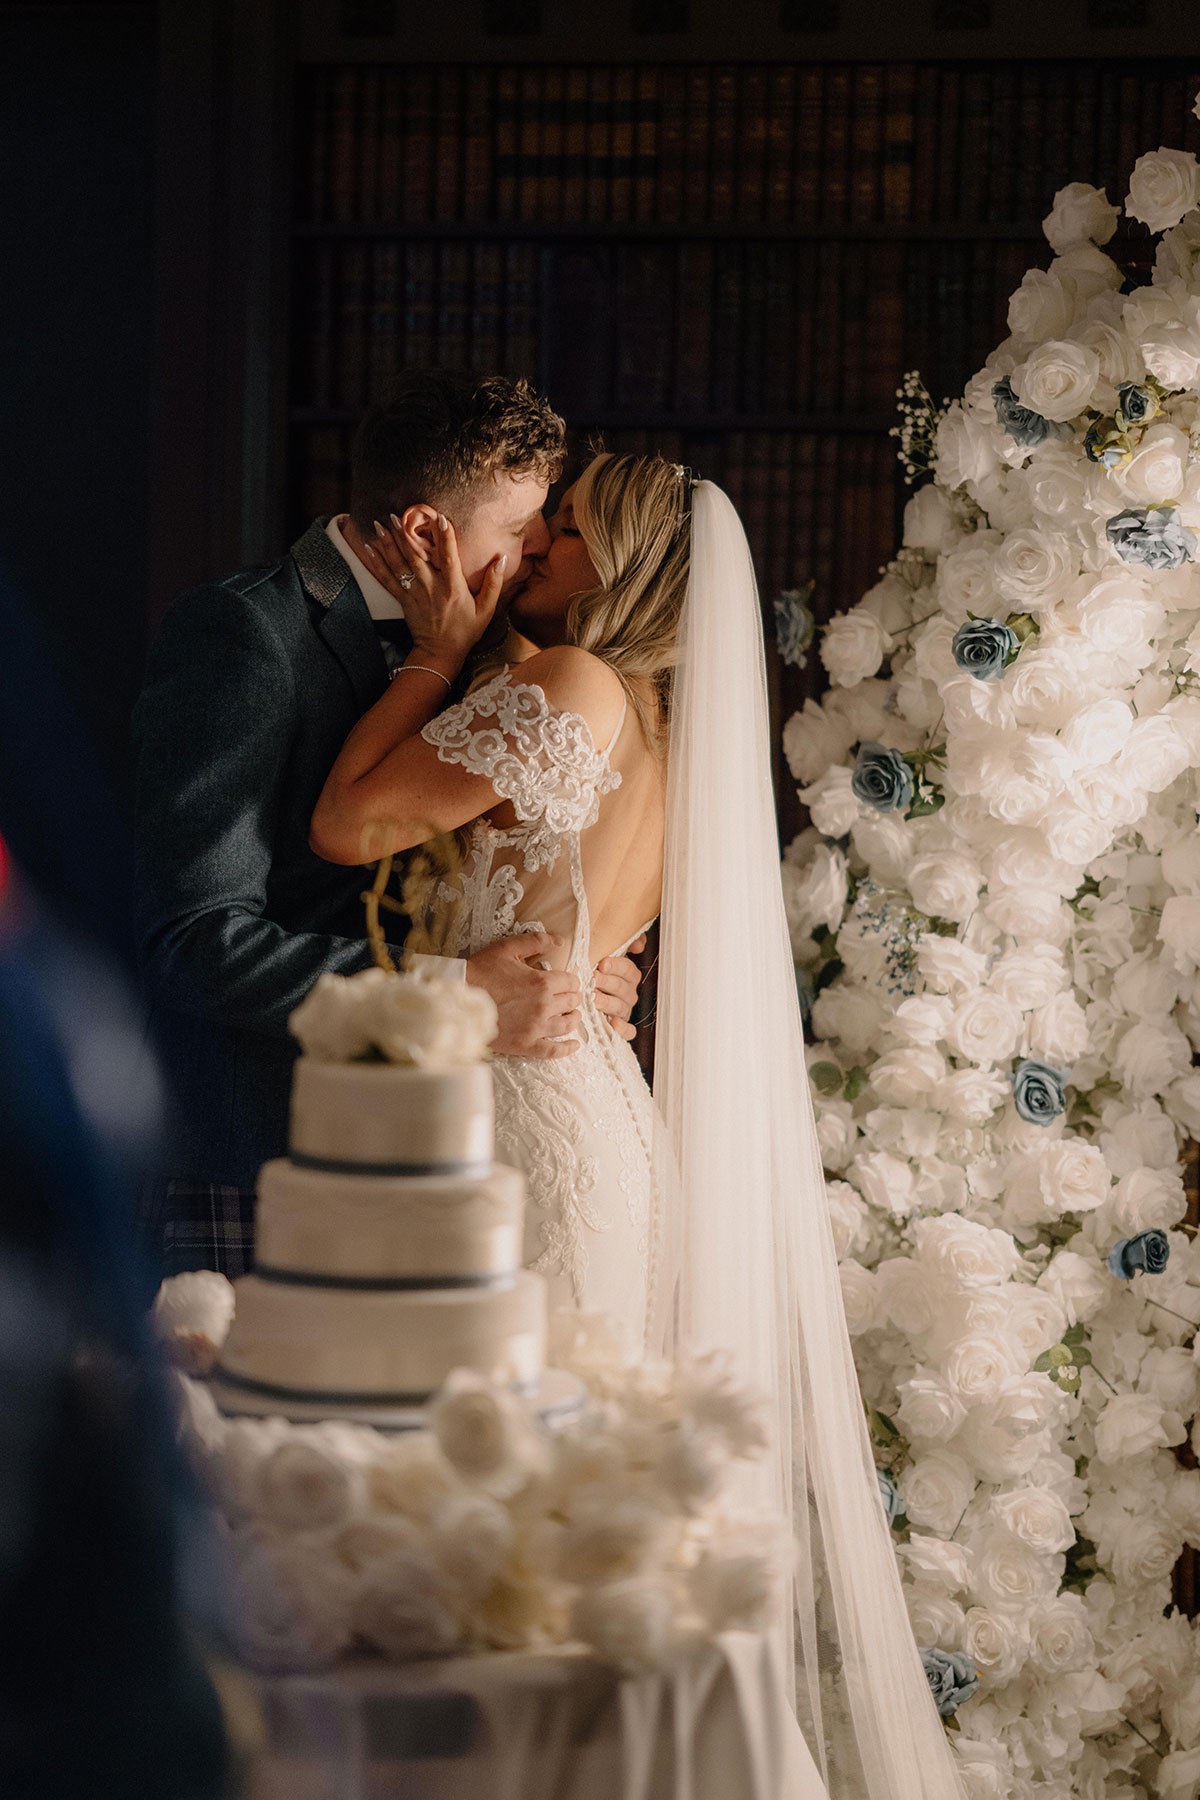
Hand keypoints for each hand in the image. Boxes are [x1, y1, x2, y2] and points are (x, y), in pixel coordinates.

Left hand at [362, 512, 505, 669]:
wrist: (440, 653)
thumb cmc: (465, 631)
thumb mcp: (486, 610)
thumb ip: (493, 584)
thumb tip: (501, 559)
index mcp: (453, 588)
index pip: (449, 557)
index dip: (445, 537)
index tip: (441, 517)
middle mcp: (431, 588)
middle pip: (416, 556)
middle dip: (405, 534)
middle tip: (396, 514)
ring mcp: (414, 594)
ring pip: (399, 564)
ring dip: (388, 543)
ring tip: (379, 523)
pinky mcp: (403, 600)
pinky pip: (387, 579)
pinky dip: (376, 563)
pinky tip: (368, 548)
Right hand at [465, 933, 581, 1059]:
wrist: (459, 1000)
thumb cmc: (481, 973)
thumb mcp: (507, 948)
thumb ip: (536, 941)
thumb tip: (560, 941)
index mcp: (542, 983)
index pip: (571, 982)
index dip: (571, 980)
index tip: (567, 981)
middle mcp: (544, 1006)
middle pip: (572, 1002)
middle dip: (572, 997)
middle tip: (567, 996)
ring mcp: (536, 1028)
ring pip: (568, 1025)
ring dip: (573, 1018)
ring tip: (572, 1015)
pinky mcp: (526, 1045)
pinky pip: (554, 1051)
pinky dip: (568, 1048)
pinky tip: (574, 1044)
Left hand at [593, 935, 645, 1040]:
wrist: (581, 995)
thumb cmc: (593, 972)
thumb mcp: (603, 953)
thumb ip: (625, 943)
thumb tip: (638, 945)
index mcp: (628, 975)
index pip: (627, 969)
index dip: (616, 966)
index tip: (602, 963)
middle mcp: (628, 993)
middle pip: (622, 988)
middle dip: (607, 982)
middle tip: (592, 978)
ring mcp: (624, 1011)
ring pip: (621, 1007)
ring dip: (607, 1002)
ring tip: (593, 998)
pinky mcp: (621, 1027)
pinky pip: (628, 1031)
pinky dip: (623, 1029)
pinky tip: (613, 1023)